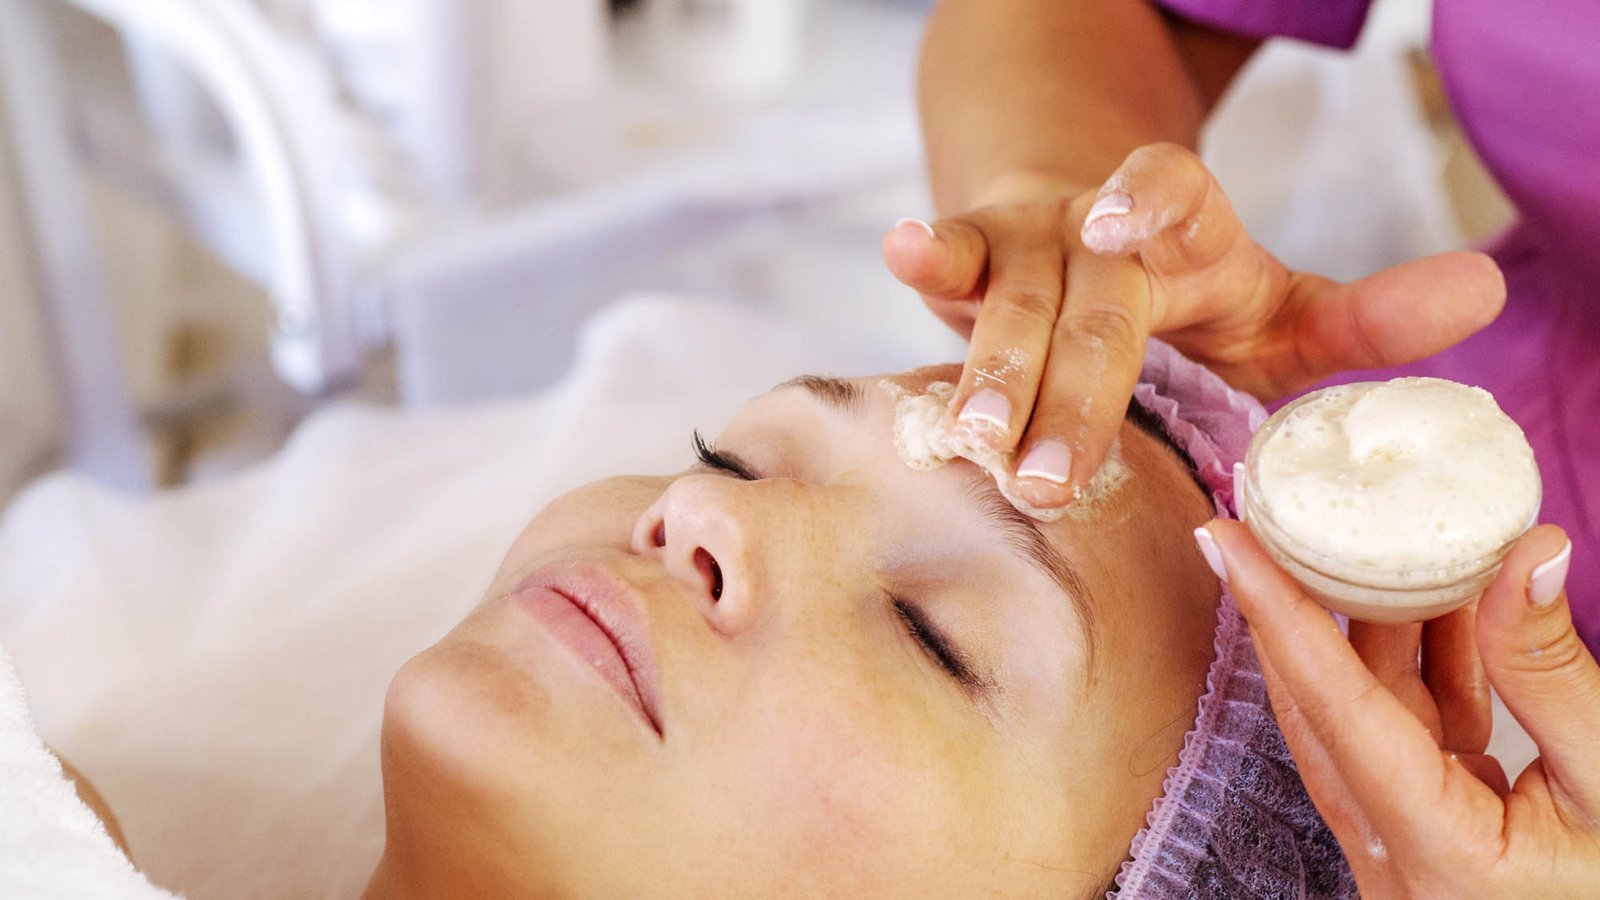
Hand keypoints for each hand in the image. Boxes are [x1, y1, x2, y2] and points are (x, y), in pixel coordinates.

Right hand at [883, 143, 1505, 508]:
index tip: (1116, 227)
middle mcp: (1099, 225)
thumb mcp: (1281, 312)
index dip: (1142, 200)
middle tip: (1050, 476)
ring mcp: (1031, 236)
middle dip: (1065, 382)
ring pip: (1008, 296)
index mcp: (1186, 228)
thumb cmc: (1193, 296)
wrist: (1088, 229)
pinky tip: (900, 249)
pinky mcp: (974, 254)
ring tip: (975, 439)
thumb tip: (1484, 293)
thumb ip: (1367, 318)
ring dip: (990, 367)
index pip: (1170, 193)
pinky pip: (948, 257)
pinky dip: (924, 255)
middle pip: (1085, 294)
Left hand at [1199, 521, 1599, 896]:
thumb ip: (1553, 673)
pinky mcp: (1425, 832)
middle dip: (1293, 604)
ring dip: (1372, 624)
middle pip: (1322, 707)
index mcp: (1439, 855)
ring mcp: (1403, 849)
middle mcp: (1396, 858)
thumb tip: (1526, 551)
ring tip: (1362, 534)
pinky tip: (1443, 599)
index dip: (1277, 613)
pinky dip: (1423, 663)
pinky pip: (1404, 730)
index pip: (1335, 710)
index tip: (1223, 540)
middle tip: (1264, 517)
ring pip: (1361, 712)